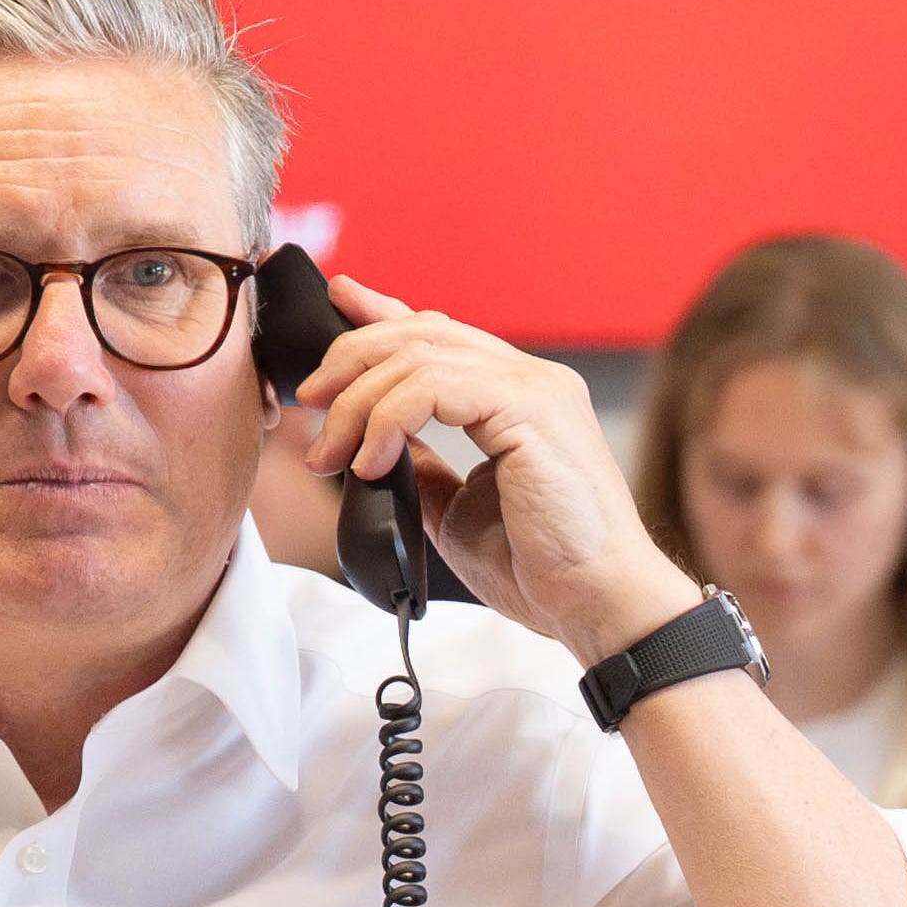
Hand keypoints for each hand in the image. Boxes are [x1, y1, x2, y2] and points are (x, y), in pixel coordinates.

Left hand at [297, 274, 698, 664]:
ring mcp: (536, 388)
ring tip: (331, 455)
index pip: (440, 334)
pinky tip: (371, 463)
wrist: (597, 605)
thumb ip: (422, 467)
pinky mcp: (532, 408)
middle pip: (422, 331)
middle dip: (351, 356)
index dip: (382, 313)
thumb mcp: (457, 509)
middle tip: (310, 401)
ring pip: (419, 355)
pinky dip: (388, 420)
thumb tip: (375, 448)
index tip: (337, 302)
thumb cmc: (542, 568)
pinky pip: (434, 386)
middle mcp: (530, 379)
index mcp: (518, 396)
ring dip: (358, 403)